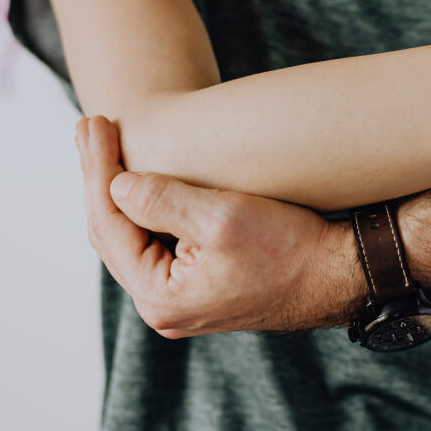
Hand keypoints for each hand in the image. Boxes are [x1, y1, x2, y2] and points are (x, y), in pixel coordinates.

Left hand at [74, 116, 360, 338]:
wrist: (341, 275)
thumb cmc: (293, 248)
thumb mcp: (224, 218)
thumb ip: (161, 200)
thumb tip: (115, 184)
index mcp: (161, 296)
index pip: (109, 224)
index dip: (98, 170)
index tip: (94, 123)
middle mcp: (164, 307)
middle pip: (113, 233)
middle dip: (100, 177)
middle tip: (89, 126)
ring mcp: (183, 299)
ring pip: (133, 239)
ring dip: (119, 191)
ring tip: (106, 146)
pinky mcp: (202, 286)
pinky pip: (157, 244)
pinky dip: (146, 209)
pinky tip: (142, 182)